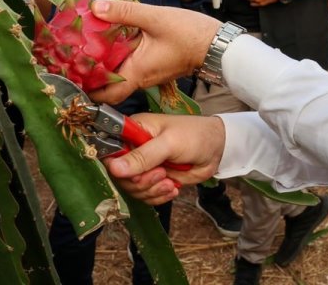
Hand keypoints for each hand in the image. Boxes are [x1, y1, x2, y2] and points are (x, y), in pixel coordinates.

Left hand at [87, 0, 220, 103]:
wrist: (218, 44)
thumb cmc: (191, 34)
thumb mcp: (155, 18)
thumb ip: (124, 12)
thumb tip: (95, 7)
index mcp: (137, 72)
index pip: (104, 94)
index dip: (85, 88)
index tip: (70, 74)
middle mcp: (141, 78)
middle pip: (108, 86)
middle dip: (91, 74)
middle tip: (75, 56)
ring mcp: (149, 74)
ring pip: (119, 75)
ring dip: (105, 64)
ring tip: (89, 45)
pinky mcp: (155, 66)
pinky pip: (131, 67)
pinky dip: (119, 58)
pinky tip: (114, 40)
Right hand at [104, 114, 226, 204]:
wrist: (218, 148)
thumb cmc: (195, 135)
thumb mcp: (169, 143)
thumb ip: (143, 156)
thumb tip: (114, 168)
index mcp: (133, 131)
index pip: (109, 152)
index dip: (117, 168)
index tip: (134, 173)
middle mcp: (134, 149)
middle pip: (120, 176)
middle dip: (140, 182)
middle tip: (161, 175)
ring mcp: (145, 166)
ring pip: (133, 189)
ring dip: (151, 190)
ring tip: (169, 182)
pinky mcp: (155, 180)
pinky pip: (146, 196)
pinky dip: (159, 196)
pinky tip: (172, 189)